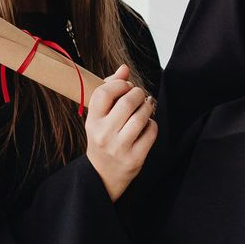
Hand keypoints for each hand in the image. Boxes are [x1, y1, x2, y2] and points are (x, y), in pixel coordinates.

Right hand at [84, 65, 156, 200]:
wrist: (102, 175)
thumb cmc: (103, 138)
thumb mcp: (100, 116)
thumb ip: (110, 89)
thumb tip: (124, 68)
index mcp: (92, 121)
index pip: (104, 93)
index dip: (120, 84)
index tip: (126, 86)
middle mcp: (103, 134)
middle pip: (128, 102)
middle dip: (139, 94)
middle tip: (140, 96)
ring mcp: (119, 147)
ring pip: (142, 116)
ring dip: (148, 107)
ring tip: (146, 107)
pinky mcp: (135, 158)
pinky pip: (151, 131)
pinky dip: (152, 124)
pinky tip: (146, 125)